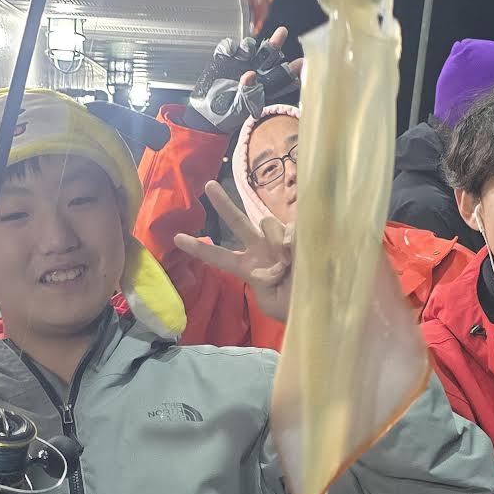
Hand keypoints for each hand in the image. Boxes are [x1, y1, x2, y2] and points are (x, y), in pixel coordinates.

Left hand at [175, 183, 294, 322]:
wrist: (317, 306)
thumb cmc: (291, 308)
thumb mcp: (270, 301)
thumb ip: (265, 278)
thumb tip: (280, 250)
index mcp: (248, 268)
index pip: (219, 257)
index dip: (199, 249)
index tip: (176, 238)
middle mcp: (260, 249)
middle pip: (238, 222)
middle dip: (223, 204)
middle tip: (208, 185)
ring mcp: (279, 241)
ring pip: (267, 223)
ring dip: (275, 241)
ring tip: (287, 263)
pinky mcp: (299, 236)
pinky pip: (291, 229)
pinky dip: (293, 242)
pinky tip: (299, 256)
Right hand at [184, 27, 301, 134]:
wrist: (208, 115)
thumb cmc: (228, 115)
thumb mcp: (240, 108)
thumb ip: (247, 93)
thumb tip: (250, 75)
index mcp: (266, 84)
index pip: (282, 75)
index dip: (292, 69)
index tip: (301, 62)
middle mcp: (256, 70)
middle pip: (270, 54)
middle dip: (276, 43)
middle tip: (282, 32)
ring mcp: (240, 63)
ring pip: (250, 47)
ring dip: (251, 45)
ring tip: (247, 50)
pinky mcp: (224, 59)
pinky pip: (229, 47)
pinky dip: (230, 46)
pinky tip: (230, 51)